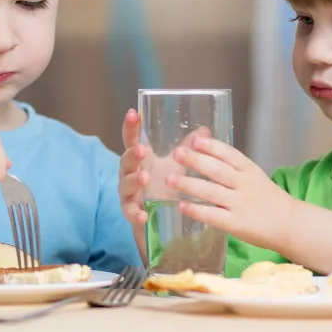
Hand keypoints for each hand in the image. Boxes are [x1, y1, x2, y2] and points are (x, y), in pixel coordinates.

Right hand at [117, 109, 211, 225]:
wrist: (160, 219)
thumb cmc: (165, 186)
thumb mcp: (176, 165)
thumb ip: (187, 149)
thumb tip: (205, 130)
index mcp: (140, 159)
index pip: (132, 139)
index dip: (131, 126)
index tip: (133, 113)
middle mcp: (130, 173)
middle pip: (125, 160)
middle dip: (132, 154)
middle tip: (142, 149)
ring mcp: (129, 193)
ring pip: (125, 185)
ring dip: (133, 180)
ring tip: (145, 178)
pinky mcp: (132, 212)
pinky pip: (129, 212)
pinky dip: (134, 213)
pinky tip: (142, 214)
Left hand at [168, 136, 294, 250]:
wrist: (290, 225)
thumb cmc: (268, 198)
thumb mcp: (254, 176)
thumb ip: (232, 165)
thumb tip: (206, 145)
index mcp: (249, 170)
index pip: (230, 154)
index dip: (212, 147)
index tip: (195, 140)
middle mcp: (245, 185)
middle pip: (217, 170)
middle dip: (195, 161)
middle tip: (176, 154)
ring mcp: (240, 204)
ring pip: (211, 191)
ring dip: (189, 184)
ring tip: (170, 179)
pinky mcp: (236, 224)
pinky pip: (213, 215)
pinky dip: (196, 210)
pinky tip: (182, 205)